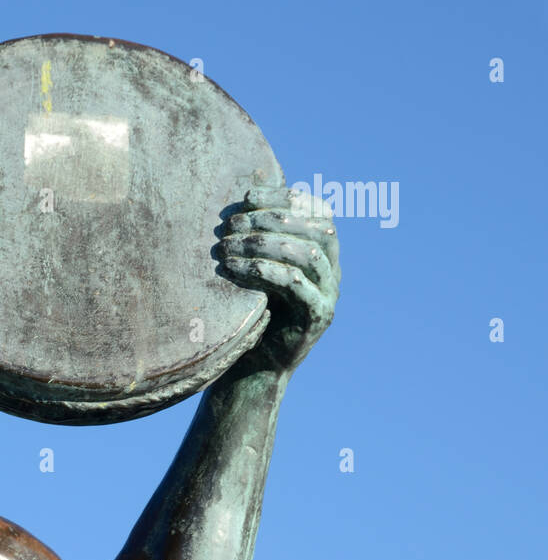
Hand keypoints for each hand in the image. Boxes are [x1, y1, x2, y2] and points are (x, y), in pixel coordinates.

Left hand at [213, 185, 340, 375]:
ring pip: (308, 254)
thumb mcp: (255, 265)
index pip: (316, 210)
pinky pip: (298, 285)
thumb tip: (240, 196)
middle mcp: (332, 269)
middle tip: (231, 225)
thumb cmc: (250, 307)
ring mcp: (329, 293)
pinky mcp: (318, 316)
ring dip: (264, 244)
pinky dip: (266, 271)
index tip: (247, 197)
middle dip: (271, 220)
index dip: (285, 197)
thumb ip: (258, 235)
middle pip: (315, 228)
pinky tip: (236, 269)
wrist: (255, 363)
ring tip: (227, 247)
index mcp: (322, 250)